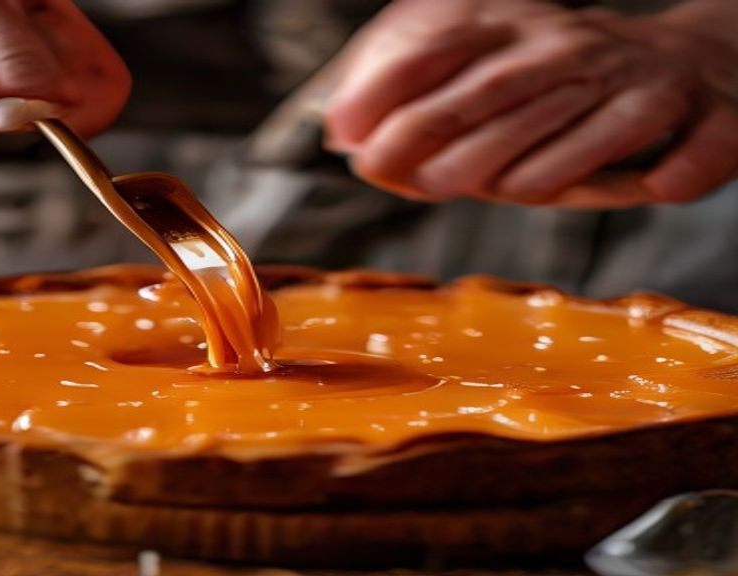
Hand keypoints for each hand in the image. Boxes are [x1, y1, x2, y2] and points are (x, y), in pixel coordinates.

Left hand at [323, 0, 737, 205]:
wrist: (697, 65)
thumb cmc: (575, 85)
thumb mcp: (502, 74)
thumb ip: (434, 106)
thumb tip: (349, 142)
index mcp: (517, 34)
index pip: (440, 50)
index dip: (385, 88)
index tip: (343, 130)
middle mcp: (569, 51)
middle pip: (491, 90)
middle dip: (431, 132)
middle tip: (394, 173)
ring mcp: (631, 80)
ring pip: (569, 127)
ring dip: (526, 166)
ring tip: (482, 189)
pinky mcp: (693, 113)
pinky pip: (666, 150)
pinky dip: (661, 173)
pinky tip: (647, 187)